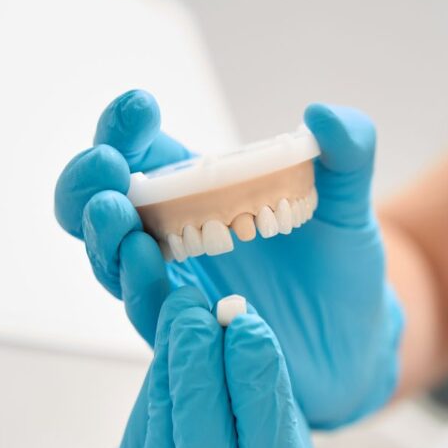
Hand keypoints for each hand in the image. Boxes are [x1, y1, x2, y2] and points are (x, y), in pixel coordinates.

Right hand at [54, 90, 403, 428]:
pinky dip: (142, 288)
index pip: (142, 153)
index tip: (142, 108)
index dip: (125, 128)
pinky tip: (147, 263)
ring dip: (106, 236)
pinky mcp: (189, 336)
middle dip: (89, 184)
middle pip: (100, 206)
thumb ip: (348, 151)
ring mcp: (175, 288)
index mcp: (199, 192)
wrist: (358, 340)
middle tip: (107, 166)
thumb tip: (323, 115)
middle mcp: (173, 238)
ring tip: (116, 213)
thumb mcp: (349, 204)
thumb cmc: (341, 265)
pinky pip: (151, 314)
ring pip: (112, 262)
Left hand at [89, 287, 322, 447]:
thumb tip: (228, 324)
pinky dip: (146, 411)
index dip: (258, 397)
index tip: (249, 330)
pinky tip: (164, 370)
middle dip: (195, 387)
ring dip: (164, 386)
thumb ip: (265, 398)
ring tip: (180, 324)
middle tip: (195, 316)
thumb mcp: (292, 447)